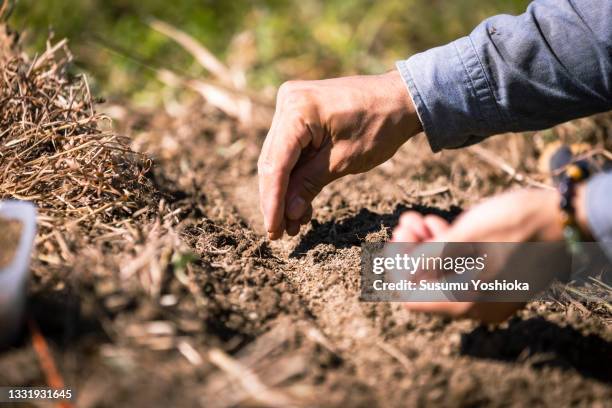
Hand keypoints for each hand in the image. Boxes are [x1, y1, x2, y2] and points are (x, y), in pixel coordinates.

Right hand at [258, 71, 421, 238]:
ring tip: (294, 225)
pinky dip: (296, 176)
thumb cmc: (380, 125)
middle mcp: (287, 102)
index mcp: (297, 110)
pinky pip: (291, 150)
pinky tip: (300, 205)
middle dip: (277, 200)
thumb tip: (288, 214)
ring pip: (279, 159)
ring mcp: (291, 106)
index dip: (273, 201)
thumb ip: (309, 184)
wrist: (401, 98)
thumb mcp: (344, 160)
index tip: (273, 230)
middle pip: (273, 162)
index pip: (276, 164)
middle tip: (280, 233)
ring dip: (286, 192)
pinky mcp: (299, 113)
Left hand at [391, 186, 590, 322]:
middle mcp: (475, 307)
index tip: (398, 238)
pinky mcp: (499, 282)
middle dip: (412, 251)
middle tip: (409, 221)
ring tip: (420, 219)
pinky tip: (440, 225)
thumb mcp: (463, 238)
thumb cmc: (514, 225)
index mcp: (464, 302)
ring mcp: (489, 296)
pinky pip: (463, 272)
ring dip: (428, 247)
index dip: (397, 268)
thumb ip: (428, 260)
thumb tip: (401, 275)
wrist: (565, 218)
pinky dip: (449, 250)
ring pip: (444, 275)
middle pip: (428, 285)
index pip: (411, 297)